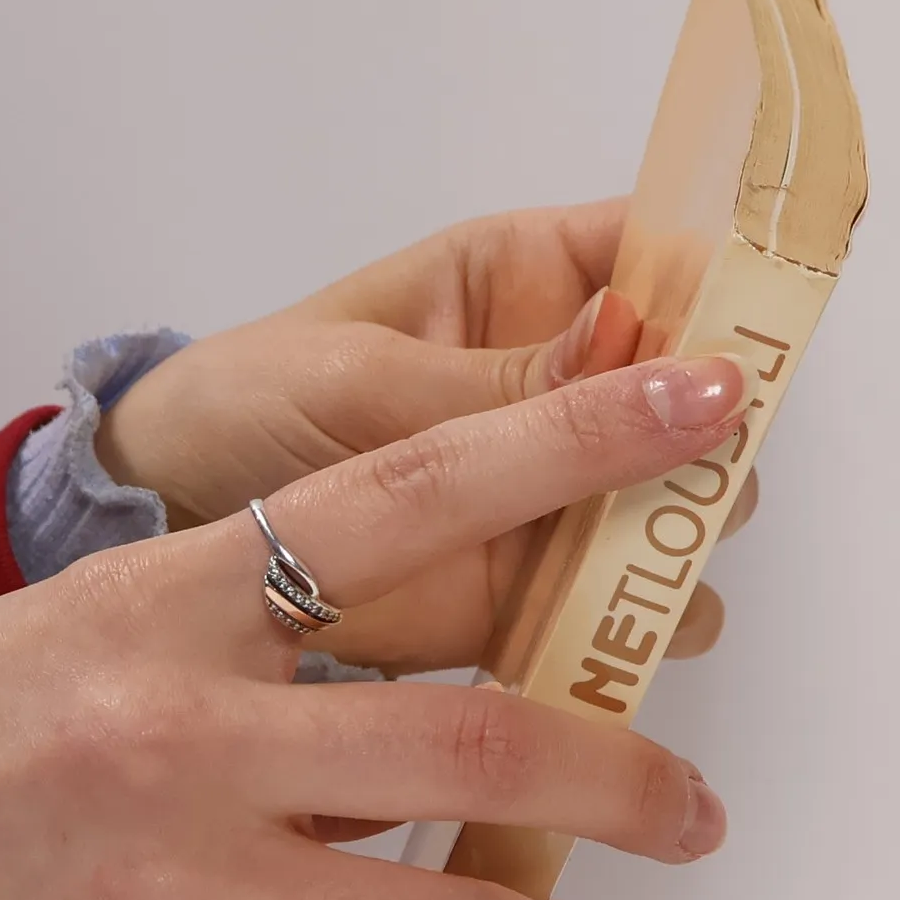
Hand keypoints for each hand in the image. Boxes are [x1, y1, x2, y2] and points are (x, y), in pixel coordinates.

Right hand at [0, 351, 748, 899]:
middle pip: (480, 745)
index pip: (411, 496)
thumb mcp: (97, 626)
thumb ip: (266, 625)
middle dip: (626, 780)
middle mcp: (188, 736)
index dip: (572, 446)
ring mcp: (175, 890)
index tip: (703, 413)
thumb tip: (469, 648)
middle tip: (690, 809)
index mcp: (176, 601)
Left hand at [93, 201, 757, 674]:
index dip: (729, 295)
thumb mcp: (357, 377)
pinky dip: (627, 635)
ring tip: (623, 571)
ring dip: (676, 546)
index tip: (737, 363)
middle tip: (675, 485)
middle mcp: (571, 386)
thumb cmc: (246, 404)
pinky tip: (598, 643)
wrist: (162, 527)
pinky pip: (619, 615)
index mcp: (536, 283)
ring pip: (680, 516)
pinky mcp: (534, 595)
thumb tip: (647, 356)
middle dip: (710, 446)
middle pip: (702, 405)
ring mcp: (560, 498)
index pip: (676, 257)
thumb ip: (495, 386)